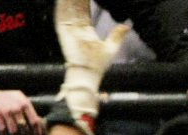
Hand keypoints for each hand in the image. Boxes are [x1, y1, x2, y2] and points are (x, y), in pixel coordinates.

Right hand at [0, 90, 41, 134]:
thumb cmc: (9, 93)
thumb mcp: (21, 98)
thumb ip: (28, 109)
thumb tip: (38, 123)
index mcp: (25, 104)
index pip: (35, 122)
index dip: (37, 133)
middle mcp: (17, 109)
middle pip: (25, 129)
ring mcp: (6, 112)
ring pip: (14, 131)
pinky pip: (2, 129)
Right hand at [54, 0, 129, 116]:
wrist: (88, 74)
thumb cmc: (98, 64)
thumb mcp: (111, 46)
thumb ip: (117, 35)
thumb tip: (127, 25)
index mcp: (85, 29)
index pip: (84, 9)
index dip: (85, 0)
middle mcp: (76, 26)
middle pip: (75, 6)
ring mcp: (68, 27)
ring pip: (67, 7)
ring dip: (69, 0)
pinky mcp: (63, 30)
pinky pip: (61, 14)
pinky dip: (62, 5)